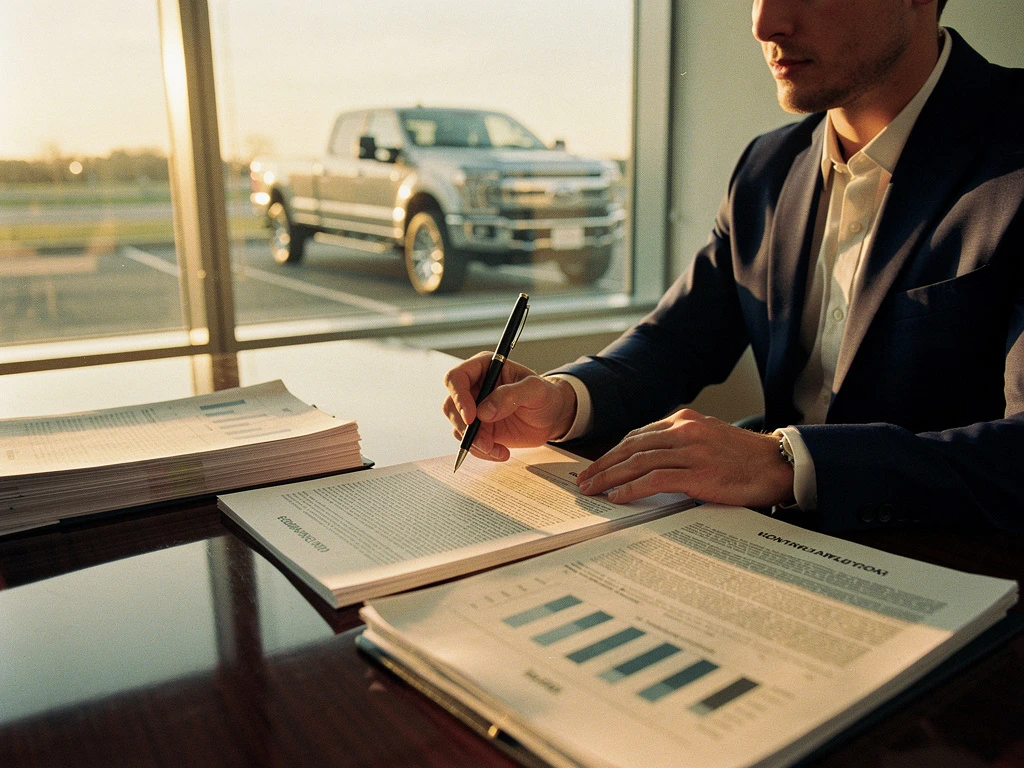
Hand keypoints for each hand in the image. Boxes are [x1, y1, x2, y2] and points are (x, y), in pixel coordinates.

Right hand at [442, 352, 577, 461]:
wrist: (552, 417)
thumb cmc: (545, 396)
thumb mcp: (536, 390)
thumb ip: (511, 395)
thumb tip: (484, 411)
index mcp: (484, 368)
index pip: (456, 378)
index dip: (458, 397)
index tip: (471, 418)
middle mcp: (474, 388)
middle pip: (450, 405)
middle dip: (464, 427)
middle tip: (485, 441)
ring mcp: (474, 410)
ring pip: (457, 427)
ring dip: (474, 442)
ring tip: (498, 449)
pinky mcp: (479, 429)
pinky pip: (469, 442)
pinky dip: (482, 452)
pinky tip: (502, 452)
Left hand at [575, 408, 794, 507]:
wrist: (779, 465)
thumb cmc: (745, 458)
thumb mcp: (709, 439)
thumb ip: (681, 444)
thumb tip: (650, 463)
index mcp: (685, 420)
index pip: (638, 435)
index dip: (613, 452)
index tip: (597, 465)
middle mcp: (684, 431)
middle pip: (631, 446)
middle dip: (603, 464)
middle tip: (584, 480)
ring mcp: (691, 451)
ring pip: (638, 461)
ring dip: (610, 477)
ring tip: (592, 490)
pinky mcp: (698, 473)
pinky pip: (655, 479)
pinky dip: (632, 488)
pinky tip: (618, 497)